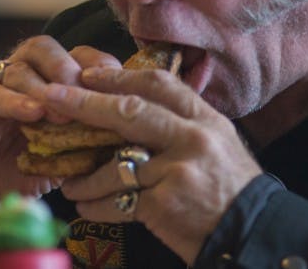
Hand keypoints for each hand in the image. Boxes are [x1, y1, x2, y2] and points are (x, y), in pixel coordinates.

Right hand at [0, 36, 120, 211]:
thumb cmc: (13, 171)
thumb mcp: (57, 160)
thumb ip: (82, 144)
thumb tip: (119, 140)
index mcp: (43, 81)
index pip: (73, 54)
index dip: (97, 64)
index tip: (117, 86)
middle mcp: (16, 76)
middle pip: (42, 48)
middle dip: (67, 68)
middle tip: (84, 96)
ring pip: (17, 69)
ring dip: (43, 89)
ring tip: (62, 114)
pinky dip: (12, 102)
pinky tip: (32, 114)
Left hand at [48, 66, 262, 265]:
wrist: (253, 234)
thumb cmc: (230, 190)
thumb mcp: (217, 144)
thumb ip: (181, 125)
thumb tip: (132, 108)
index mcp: (205, 119)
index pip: (158, 85)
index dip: (119, 77)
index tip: (87, 73)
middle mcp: (193, 139)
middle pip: (130, 112)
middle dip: (86, 104)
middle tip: (54, 97)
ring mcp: (178, 171)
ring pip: (116, 164)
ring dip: (86, 175)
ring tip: (69, 182)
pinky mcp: (165, 204)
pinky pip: (118, 201)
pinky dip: (96, 205)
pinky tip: (85, 207)